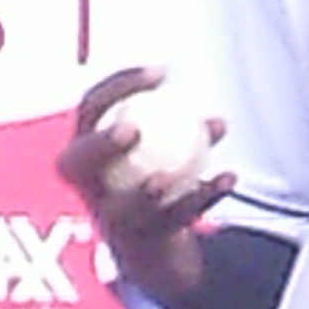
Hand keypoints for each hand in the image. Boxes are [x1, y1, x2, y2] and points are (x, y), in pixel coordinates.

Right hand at [55, 65, 231, 308]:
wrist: (148, 240)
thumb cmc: (146, 172)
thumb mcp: (149, 139)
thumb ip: (161, 109)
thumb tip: (180, 67)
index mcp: (83, 148)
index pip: (92, 107)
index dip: (121, 86)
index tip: (159, 72)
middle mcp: (85, 185)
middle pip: (79, 162)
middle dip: (101, 145)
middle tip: (133, 129)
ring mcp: (108, 218)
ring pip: (126, 206)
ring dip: (150, 191)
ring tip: (170, 176)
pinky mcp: (141, 241)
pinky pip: (173, 219)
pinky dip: (203, 196)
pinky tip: (228, 176)